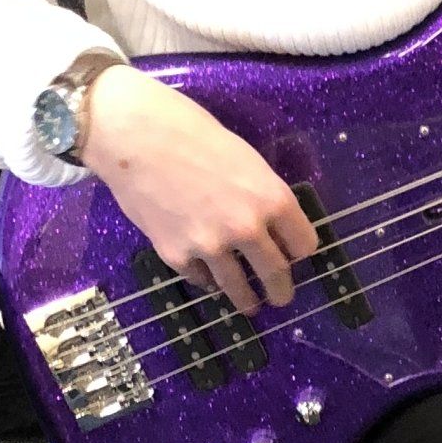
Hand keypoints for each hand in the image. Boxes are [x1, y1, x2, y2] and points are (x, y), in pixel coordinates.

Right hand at [79, 63, 319, 313]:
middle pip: (277, 274)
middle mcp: (247, 229)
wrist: (137, 138)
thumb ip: (262, 197)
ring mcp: (211, 246)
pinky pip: (201, 279)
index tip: (294, 256)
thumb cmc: (194, 135)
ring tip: (250, 306)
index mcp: (272, 200)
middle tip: (280, 298)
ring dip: (247, 301)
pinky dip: (206, 279)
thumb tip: (271, 226)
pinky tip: (206, 277)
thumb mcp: (246, 161)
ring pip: (239, 289)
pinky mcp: (176, 256)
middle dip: (281, 291)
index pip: (304, 245)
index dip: (299, 251)